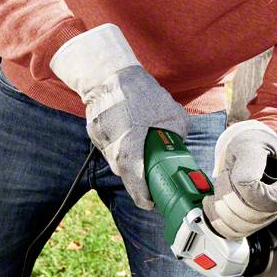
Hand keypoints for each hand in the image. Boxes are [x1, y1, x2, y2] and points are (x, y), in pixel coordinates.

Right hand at [50, 24, 187, 209]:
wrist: (109, 73)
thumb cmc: (140, 92)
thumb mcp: (170, 112)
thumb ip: (177, 132)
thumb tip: (182, 146)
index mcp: (130, 144)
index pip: (134, 180)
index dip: (143, 195)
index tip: (152, 202)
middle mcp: (112, 145)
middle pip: (125, 173)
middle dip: (139, 181)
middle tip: (154, 184)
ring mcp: (100, 139)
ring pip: (116, 161)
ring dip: (130, 163)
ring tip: (143, 157)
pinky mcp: (94, 132)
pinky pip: (109, 147)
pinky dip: (120, 148)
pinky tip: (130, 138)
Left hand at [203, 120, 276, 238]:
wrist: (252, 148)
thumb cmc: (254, 144)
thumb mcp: (251, 144)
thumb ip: (250, 162)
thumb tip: (245, 184)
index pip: (272, 200)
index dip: (248, 192)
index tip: (234, 175)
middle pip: (256, 216)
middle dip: (231, 197)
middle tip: (225, 176)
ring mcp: (272, 214)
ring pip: (243, 227)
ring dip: (224, 207)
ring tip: (221, 186)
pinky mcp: (256, 221)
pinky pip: (236, 233)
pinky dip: (218, 220)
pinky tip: (213, 203)